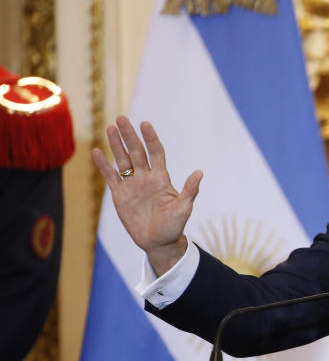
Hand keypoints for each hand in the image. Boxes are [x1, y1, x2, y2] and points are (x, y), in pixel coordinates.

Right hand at [92, 116, 201, 275]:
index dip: (151, 139)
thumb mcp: (184, 208)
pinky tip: (97, 152)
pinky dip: (103, 165)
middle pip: (136, 152)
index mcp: (161, 178)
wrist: (159, 242)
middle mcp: (146, 177)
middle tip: (121, 118)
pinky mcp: (120, 195)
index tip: (145, 124)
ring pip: (122, 160)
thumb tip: (200, 173)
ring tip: (110, 128)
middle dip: (130, 136)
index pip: (156, 153)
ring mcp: (132, 185)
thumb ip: (190, 190)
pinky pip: (110, 176)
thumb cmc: (174, 226)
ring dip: (116, 145)